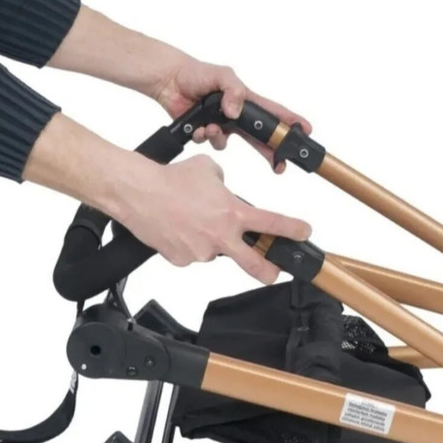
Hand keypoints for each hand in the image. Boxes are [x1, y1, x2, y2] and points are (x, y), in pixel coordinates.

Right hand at [116, 153, 311, 283]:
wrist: (139, 192)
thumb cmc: (173, 179)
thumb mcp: (209, 171)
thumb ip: (224, 185)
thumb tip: (225, 192)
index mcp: (233, 213)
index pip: (274, 224)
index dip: (294, 230)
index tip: (304, 233)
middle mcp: (221, 236)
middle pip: (255, 265)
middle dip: (269, 272)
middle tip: (273, 272)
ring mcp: (201, 252)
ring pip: (214, 252)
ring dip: (209, 240)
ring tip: (191, 220)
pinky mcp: (182, 260)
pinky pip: (191, 254)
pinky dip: (188, 243)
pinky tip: (178, 228)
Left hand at [153, 56, 311, 171]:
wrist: (170, 81)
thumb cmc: (197, 73)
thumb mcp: (221, 74)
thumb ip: (233, 90)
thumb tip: (236, 111)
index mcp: (247, 100)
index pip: (274, 113)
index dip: (291, 123)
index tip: (305, 132)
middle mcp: (238, 114)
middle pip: (260, 138)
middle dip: (271, 153)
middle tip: (279, 166)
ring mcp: (223, 124)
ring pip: (231, 143)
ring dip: (221, 139)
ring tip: (210, 127)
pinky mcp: (207, 130)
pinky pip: (211, 143)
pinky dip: (204, 137)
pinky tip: (198, 127)